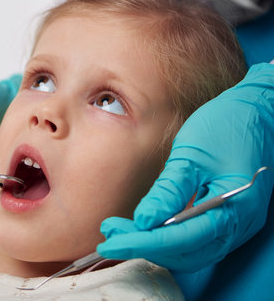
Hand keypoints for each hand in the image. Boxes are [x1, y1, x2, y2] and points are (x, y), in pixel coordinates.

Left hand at [97, 63, 273, 271]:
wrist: (256, 113)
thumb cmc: (227, 127)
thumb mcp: (192, 155)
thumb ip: (170, 191)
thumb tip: (143, 220)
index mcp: (234, 208)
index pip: (181, 239)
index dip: (143, 243)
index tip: (111, 240)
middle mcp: (238, 225)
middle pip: (185, 252)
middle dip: (144, 247)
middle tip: (109, 235)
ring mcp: (234, 225)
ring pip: (190, 252)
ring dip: (154, 246)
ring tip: (120, 231)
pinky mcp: (226, 219)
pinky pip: (195, 240)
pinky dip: (168, 239)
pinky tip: (145, 228)